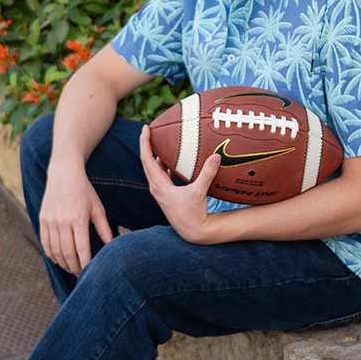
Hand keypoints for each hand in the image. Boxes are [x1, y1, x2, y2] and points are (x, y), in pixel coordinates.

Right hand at [38, 166, 112, 275]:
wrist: (64, 174)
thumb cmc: (84, 191)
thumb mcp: (97, 207)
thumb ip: (104, 228)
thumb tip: (112, 246)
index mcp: (79, 219)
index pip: (82, 249)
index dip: (85, 263)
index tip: (89, 272)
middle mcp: (62, 221)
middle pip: (67, 252)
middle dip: (74, 266)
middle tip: (80, 274)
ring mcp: (50, 221)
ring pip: (55, 250)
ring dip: (63, 262)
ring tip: (70, 268)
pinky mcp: (42, 219)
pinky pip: (45, 242)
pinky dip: (51, 254)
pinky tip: (58, 260)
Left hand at [139, 125, 222, 243]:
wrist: (192, 232)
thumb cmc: (194, 214)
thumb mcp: (200, 192)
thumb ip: (207, 174)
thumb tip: (216, 156)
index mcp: (159, 185)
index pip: (146, 158)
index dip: (144, 142)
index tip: (145, 127)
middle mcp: (156, 187)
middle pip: (147, 161)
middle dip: (147, 144)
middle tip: (150, 129)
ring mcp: (160, 191)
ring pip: (154, 168)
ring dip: (155, 154)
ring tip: (160, 140)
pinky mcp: (167, 194)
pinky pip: (162, 174)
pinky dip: (164, 164)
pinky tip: (172, 159)